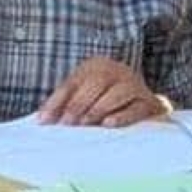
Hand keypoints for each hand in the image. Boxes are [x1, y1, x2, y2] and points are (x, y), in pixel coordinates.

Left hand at [38, 57, 163, 127]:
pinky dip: (121, 116)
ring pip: (117, 92)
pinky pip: (136, 108)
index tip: (44, 120)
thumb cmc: (107, 102)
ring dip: (98, 109)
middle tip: (67, 123)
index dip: (57, 101)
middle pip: (96, 82)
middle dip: (78, 104)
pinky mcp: (149, 102)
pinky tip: (108, 124)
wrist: (145, 103)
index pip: (73, 82)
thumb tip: (42, 120)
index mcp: (95, 67)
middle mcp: (116, 71)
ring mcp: (134, 84)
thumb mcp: (85, 97)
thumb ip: (66, 105)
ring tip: (85, 123)